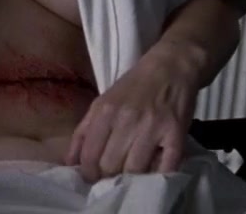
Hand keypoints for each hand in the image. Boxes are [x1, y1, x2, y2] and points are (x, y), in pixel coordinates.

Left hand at [65, 45, 197, 181]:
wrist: (171, 67)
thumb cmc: (134, 86)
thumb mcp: (102, 102)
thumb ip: (84, 131)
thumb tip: (70, 163)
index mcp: (105, 111)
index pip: (90, 155)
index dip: (89, 173)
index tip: (94, 177)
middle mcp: (126, 120)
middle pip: (110, 166)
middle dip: (109, 176)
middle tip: (114, 176)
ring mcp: (152, 128)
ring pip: (135, 170)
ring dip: (132, 178)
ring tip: (133, 175)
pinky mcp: (176, 134)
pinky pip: (165, 167)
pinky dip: (158, 175)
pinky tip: (154, 171)